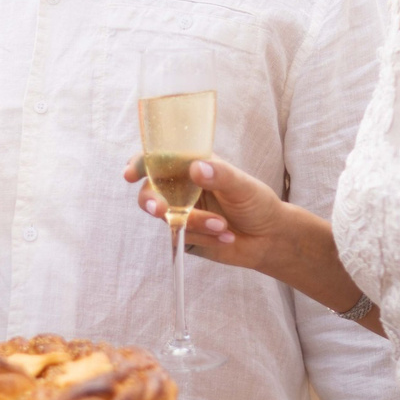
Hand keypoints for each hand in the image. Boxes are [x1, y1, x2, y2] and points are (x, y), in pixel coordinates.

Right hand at [123, 153, 290, 274]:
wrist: (269, 239)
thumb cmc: (258, 203)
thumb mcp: (243, 186)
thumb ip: (220, 176)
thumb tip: (195, 168)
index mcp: (193, 166)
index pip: (160, 160)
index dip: (140, 164)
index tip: (130, 174)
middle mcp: (182, 188)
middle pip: (151, 192)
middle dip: (153, 201)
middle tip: (162, 211)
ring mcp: (182, 213)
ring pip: (169, 219)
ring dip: (195, 224)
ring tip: (223, 227)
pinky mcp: (186, 236)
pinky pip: (182, 237)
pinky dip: (203, 238)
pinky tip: (225, 237)